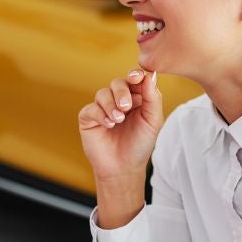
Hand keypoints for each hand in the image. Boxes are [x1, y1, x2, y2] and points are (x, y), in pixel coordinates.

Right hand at [79, 69, 163, 227]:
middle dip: (122, 92)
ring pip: (103, 93)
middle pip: (118, 83)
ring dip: (111, 105)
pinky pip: (91, 108)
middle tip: (126, 107)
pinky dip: (100, 114)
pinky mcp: (88, 117)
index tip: (136, 76)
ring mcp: (102, 108)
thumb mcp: (153, 121)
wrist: (123, 167)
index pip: (135, 79)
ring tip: (118, 120)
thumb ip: (153, 97)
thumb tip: (149, 74)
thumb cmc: (140, 144)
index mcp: (136, 98)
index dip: (135, 74)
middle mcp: (118, 100)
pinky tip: (109, 125)